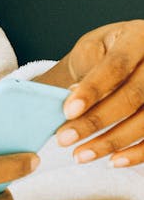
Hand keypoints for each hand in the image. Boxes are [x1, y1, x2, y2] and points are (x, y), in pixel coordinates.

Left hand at [49, 20, 143, 165]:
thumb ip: (89, 68)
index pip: (116, 66)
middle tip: (63, 139)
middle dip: (95, 121)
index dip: (92, 90)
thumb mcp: (94, 46)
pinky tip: (113, 161)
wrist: (128, 53)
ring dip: (111, 142)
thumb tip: (75, 98)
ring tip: (80, 155)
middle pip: (132, 97)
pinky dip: (136, 153)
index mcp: (139, 37)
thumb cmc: (107, 50)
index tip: (67, 111)